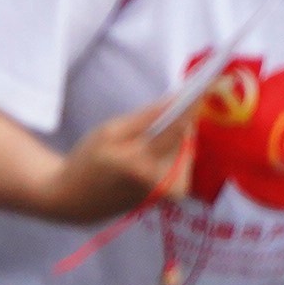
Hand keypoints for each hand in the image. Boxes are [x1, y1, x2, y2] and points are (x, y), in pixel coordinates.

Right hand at [46, 100, 196, 223]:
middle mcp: (163, 181)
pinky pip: (183, 161)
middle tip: (154, 119)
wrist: (80, 198)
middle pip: (185, 139)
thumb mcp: (108, 132)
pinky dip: (173, 150)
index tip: (204, 86)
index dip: (191, 107)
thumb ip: (144, 118)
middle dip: (178, 123)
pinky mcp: (175, 195)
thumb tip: (174, 101)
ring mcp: (172, 191)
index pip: (177, 129)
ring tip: (144, 141)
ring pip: (186, 149)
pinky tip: (151, 153)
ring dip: (174, 138)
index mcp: (143, 164)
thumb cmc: (88, 160)